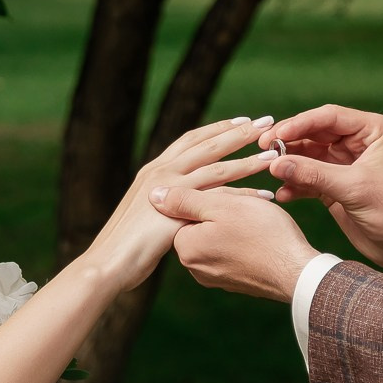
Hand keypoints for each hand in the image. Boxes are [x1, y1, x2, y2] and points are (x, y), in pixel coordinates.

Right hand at [85, 116, 281, 290]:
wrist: (108, 262)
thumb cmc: (125, 244)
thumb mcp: (146, 213)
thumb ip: (164, 202)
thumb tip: (179, 203)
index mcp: (154, 169)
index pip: (190, 140)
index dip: (216, 129)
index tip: (240, 121)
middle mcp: (161, 170)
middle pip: (208, 144)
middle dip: (239, 132)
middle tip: (267, 120)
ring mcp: (169, 187)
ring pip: (218, 167)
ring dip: (248, 159)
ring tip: (274, 153)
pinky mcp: (178, 208)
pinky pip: (219, 197)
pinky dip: (244, 194)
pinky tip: (266, 194)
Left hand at [149, 185, 319, 302]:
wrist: (297, 272)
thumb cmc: (263, 233)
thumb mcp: (223, 205)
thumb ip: (185, 199)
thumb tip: (153, 195)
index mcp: (186, 247)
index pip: (185, 211)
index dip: (211, 195)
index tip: (233, 197)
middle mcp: (194, 267)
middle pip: (200, 225)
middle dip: (222, 211)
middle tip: (248, 208)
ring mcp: (214, 278)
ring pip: (218, 238)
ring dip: (235, 225)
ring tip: (257, 222)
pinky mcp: (233, 282)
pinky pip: (231, 253)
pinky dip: (243, 242)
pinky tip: (261, 238)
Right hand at [259, 105, 382, 289]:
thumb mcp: (354, 189)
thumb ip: (314, 174)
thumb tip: (276, 163)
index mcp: (372, 131)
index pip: (329, 117)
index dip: (300, 123)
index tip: (276, 134)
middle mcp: (358, 143)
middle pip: (314, 133)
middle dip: (289, 142)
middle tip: (264, 149)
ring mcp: (345, 164)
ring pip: (308, 156)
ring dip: (289, 164)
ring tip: (269, 172)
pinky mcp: (337, 186)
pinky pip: (310, 178)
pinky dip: (296, 185)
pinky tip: (284, 194)